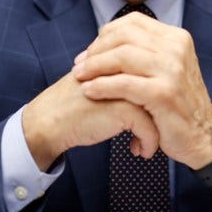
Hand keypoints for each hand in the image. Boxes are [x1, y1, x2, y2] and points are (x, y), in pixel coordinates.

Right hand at [22, 69, 159, 171]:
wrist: (50, 120)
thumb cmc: (73, 105)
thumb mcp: (100, 83)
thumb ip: (121, 80)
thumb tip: (148, 90)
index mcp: (121, 60)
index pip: (155, 77)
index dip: (156, 102)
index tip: (155, 119)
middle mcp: (127, 70)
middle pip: (161, 92)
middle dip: (161, 116)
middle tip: (157, 131)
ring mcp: (127, 87)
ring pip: (159, 110)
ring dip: (156, 131)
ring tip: (145, 144)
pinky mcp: (125, 108)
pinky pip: (150, 128)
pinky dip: (149, 143)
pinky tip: (138, 151)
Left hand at [73, 12, 211, 203]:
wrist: (203, 136)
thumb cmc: (178, 105)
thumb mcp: (167, 69)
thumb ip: (145, 52)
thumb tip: (106, 40)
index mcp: (176, 38)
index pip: (132, 22)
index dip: (106, 34)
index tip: (90, 52)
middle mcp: (176, 49)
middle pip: (124, 36)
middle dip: (96, 50)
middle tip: (79, 65)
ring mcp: (172, 70)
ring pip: (122, 56)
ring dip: (94, 66)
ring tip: (79, 78)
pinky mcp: (164, 93)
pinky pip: (124, 83)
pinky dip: (101, 86)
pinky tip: (89, 91)